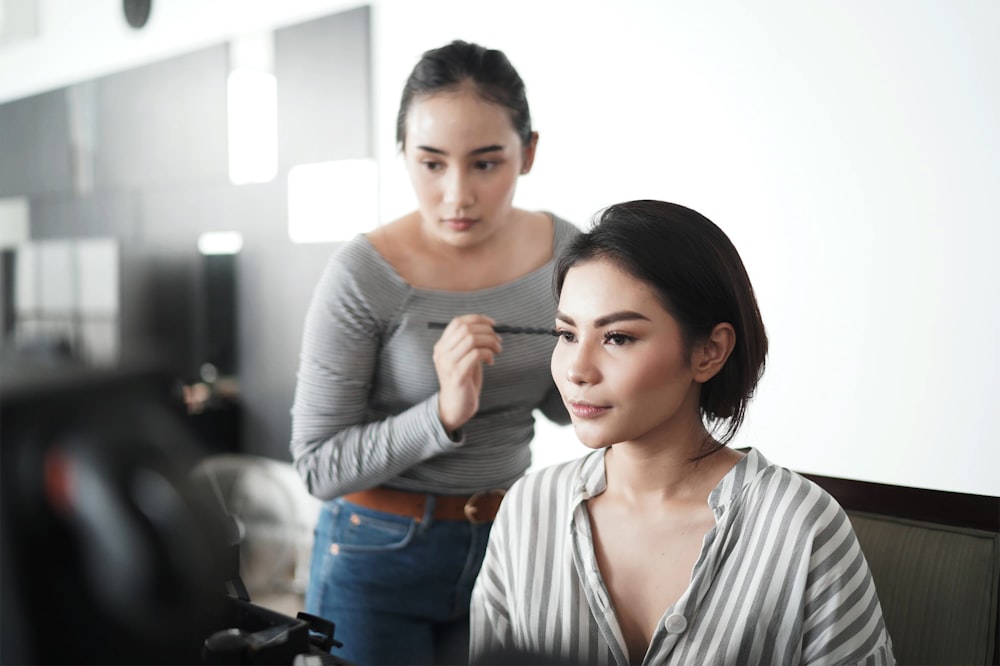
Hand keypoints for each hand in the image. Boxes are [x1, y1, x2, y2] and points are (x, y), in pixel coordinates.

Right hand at [433, 314, 501, 433]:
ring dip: (490, 342)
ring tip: (497, 350)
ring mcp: (448, 363)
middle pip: (465, 329)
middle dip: (486, 331)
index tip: (492, 324)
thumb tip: (489, 329)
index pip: (457, 322)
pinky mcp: (457, 374)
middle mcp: (441, 353)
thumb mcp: (464, 358)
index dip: (477, 319)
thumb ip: (470, 344)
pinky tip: (490, 361)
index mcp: (441, 346)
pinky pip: (476, 354)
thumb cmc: (463, 381)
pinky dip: (488, 354)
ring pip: (471, 339)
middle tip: (498, 340)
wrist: (456, 407)